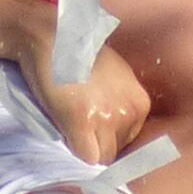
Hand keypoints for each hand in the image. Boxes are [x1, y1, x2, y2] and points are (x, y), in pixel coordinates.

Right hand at [35, 41, 151, 171]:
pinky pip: (84, 156)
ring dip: (84, 147)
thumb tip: (110, 128)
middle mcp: (128, 112)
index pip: (128, 140)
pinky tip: (64, 130)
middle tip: (78, 125)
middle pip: (116, 150)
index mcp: (139, 101)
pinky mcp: (82, 123)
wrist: (53, 36)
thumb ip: (119, 103)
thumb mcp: (115, 76)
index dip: (107, 137)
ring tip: (69, 123)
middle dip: (97, 143)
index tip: (92, 128)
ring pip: (101, 157)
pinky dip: (73, 149)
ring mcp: (107, 118)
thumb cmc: (79, 53)